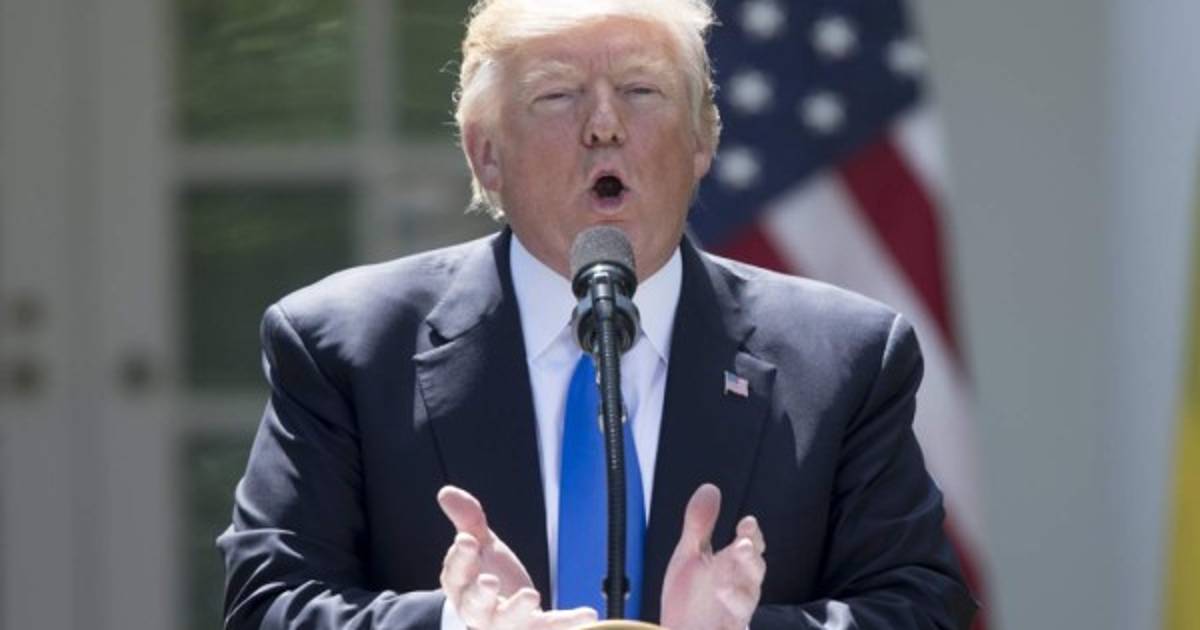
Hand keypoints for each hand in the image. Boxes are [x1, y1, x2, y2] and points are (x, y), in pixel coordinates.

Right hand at [437, 486, 598, 629]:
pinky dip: (569, 622)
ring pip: (508, 621)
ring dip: (518, 609)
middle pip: (474, 604)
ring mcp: (506, 623)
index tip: (468, 539)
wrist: (508, 610)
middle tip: (490, 581)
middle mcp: (479, 609)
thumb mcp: (481, 545)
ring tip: (531, 595)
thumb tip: (446, 492)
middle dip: (480, 593)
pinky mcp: (534, 629)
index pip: (455, 573)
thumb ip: (468, 520)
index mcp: (462, 585)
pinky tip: (588, 613)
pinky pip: (550, 626)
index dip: (460, 557)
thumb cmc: (490, 574)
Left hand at [659, 484, 765, 629]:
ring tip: (726, 574)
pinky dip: (733, 608)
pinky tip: (722, 594)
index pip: (749, 545)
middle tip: (741, 544)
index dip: (751, 534)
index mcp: (731, 565)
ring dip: (739, 584)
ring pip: (748, 596)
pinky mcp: (728, 628)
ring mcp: (734, 610)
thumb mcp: (689, 554)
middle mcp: (737, 586)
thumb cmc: (688, 598)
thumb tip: (710, 488)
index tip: (747, 523)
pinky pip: (737, 620)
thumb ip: (700, 524)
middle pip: (754, 569)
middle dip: (749, 556)